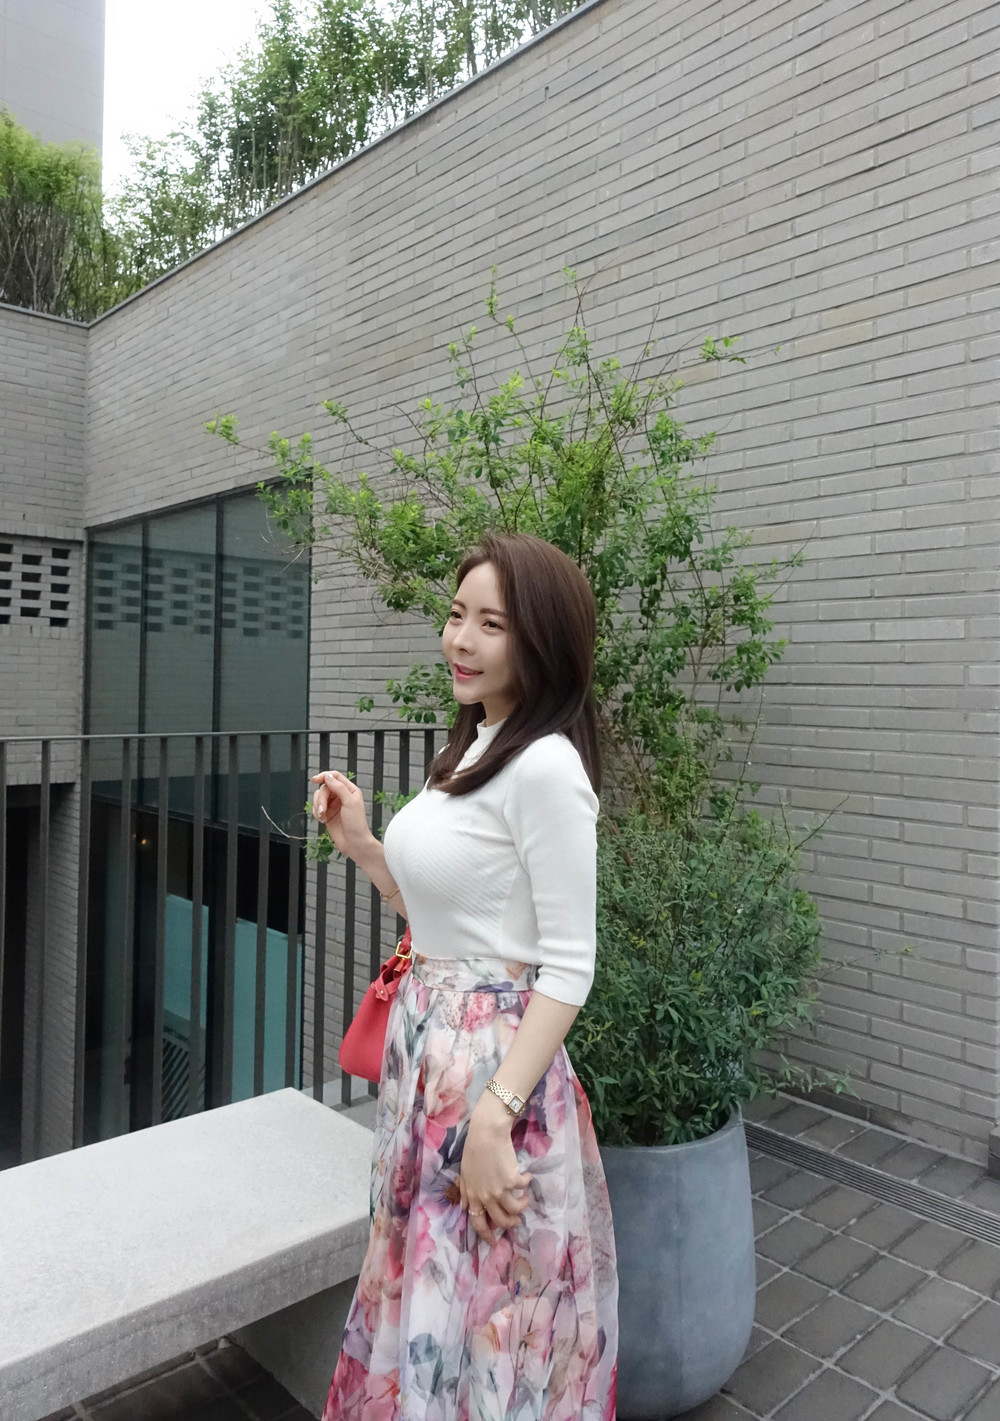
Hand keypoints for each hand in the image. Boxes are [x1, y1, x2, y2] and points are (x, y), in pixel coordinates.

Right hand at [308, 768, 372, 860]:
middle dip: (321, 799)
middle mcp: (341, 796)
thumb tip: (327, 777)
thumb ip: (339, 787)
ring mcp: (333, 805)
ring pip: (318, 798)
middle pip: (324, 788)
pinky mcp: (327, 814)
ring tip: (323, 817)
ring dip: (317, 807)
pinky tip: (322, 820)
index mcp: (350, 790)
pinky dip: (316, 813)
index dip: (324, 776)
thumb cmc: (356, 824)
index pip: (334, 776)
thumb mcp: (350, 802)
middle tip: (323, 810)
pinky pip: (316, 808)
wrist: (354, 843)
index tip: (314, 780)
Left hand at [459, 1094, 532, 1245]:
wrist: (487, 1133)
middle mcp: (485, 1196)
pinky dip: (527, 1183)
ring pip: (515, 1211)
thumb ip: (465, 1191)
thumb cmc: (474, 1149)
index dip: (486, 1234)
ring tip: (525, 1198)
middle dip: (510, 1224)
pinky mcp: (512, 1181)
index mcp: (472, 1195)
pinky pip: (523, 1188)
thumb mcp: (465, 1172)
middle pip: (500, 1220)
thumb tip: (465, 1207)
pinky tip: (527, 1177)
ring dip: (522, 1206)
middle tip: (516, 1221)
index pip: (477, 1222)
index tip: (492, 1242)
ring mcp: (499, 1190)